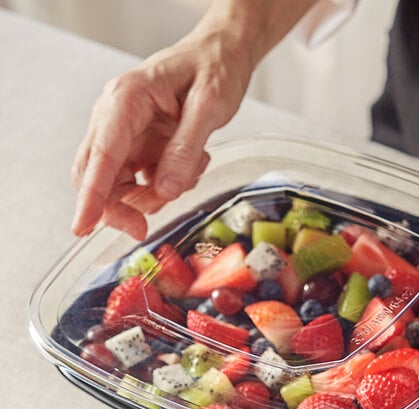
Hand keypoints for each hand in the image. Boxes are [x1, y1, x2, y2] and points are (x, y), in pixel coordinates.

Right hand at [71, 24, 253, 239]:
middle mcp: (116, 118)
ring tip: (193, 169)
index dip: (91, 195)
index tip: (83, 225)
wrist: (221, 55)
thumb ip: (185, 149)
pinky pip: (142, 182)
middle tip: (143, 229)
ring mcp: (126, 134)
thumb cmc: (213, 69)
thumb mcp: (209, 106)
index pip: (101, 156)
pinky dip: (165, 186)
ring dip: (152, 196)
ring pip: (120, 185)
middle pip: (99, 177)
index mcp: (125, 100)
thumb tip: (165, 191)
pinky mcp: (141, 146)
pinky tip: (192, 165)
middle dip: (119, 208)